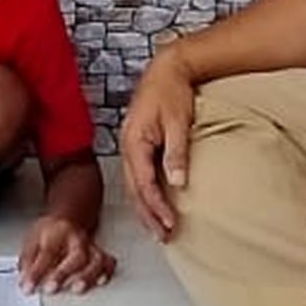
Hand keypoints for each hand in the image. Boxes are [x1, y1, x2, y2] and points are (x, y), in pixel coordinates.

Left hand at [18, 214, 115, 293]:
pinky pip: (108, 263)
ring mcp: (90, 246)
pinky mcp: (100, 254)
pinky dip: (106, 273)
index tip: (28, 287)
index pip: (47, 253)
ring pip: (96, 260)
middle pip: (75, 256)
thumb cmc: (50, 232)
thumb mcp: (32, 240)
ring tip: (76, 288)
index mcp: (57, 233)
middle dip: (63, 274)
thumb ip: (28, 261)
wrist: (67, 220)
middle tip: (51, 288)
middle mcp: (76, 239)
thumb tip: (24, 281)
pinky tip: (99, 282)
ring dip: (87, 276)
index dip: (36, 272)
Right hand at [121, 48, 198, 240]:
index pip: (144, 184)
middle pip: (134, 191)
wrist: (167, 68)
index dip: (157, 207)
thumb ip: (176, 153)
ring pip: (134, 186)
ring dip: (145, 208)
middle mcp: (127, 147)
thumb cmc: (172, 91)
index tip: (171, 224)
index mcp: (134, 142)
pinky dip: (145, 194)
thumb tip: (178, 183)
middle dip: (148, 216)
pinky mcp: (136, 145)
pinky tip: (154, 203)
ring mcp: (129, 147)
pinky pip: (137, 176)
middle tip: (164, 236)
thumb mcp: (178, 122)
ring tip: (159, 228)